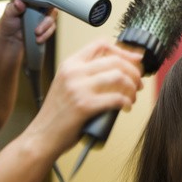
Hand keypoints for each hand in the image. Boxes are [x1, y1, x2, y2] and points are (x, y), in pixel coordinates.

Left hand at [0, 0, 57, 43]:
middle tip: (37, 30)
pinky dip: (46, 35)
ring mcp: (42, 16)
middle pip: (50, 9)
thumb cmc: (7, 24)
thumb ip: (14, 8)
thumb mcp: (8, 15)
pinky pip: (51, 29)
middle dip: (47, 21)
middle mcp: (37, 6)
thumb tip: (19, 3)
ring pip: (52, 19)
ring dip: (47, 29)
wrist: (10, 40)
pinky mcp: (45, 26)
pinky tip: (39, 39)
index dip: (44, 3)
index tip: (41, 11)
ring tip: (37, 36)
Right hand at [23, 39, 143, 155]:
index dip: (123, 51)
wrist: (42, 136)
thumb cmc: (58, 115)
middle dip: (134, 71)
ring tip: (133, 97)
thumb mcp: (67, 85)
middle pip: (115, 60)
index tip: (136, 60)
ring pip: (118, 77)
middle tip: (139, 83)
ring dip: (132, 87)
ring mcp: (78, 88)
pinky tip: (127, 107)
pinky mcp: (84, 105)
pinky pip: (116, 98)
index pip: (101, 45)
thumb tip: (117, 72)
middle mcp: (73, 72)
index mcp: (70, 64)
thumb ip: (86, 75)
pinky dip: (127, 102)